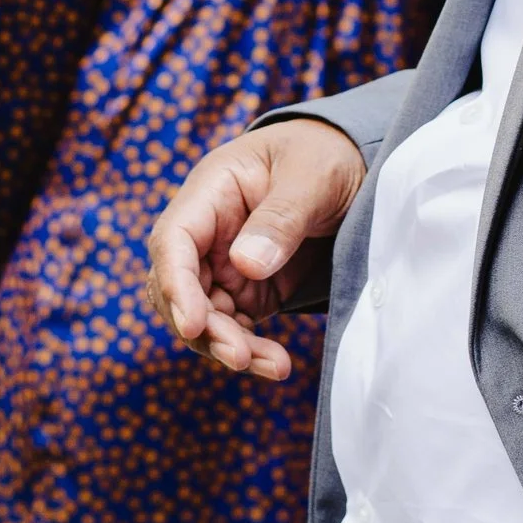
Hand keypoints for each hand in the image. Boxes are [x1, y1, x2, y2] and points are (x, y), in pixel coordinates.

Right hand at [144, 119, 365, 380]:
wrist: (349, 163)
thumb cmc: (323, 155)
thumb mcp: (312, 175)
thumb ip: (280, 217)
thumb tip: (245, 265)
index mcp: (210, 191)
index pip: (173, 241)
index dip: (175, 285)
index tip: (192, 324)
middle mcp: (206, 231)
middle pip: (179, 288)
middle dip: (203, 328)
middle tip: (242, 356)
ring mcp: (223, 263)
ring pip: (202, 317)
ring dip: (227, 346)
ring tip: (273, 366)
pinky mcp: (246, 289)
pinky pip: (234, 327)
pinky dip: (250, 350)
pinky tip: (276, 364)